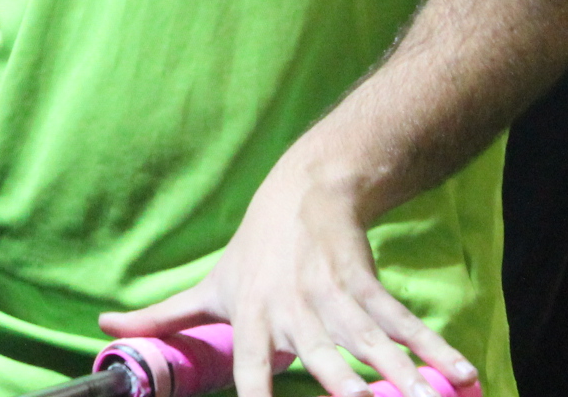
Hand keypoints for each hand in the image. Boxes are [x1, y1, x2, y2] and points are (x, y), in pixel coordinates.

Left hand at [98, 150, 476, 396]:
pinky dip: (434, 349)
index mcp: (252, 317)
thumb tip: (103, 325)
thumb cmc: (251, 253)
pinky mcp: (368, 283)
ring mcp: (335, 296)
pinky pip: (402, 322)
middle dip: (345, 391)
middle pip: (322, 358)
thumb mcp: (206, 285)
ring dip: (402, 377)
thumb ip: (161, 316)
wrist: (303, 191)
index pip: (250, 367)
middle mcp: (295, 309)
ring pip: (370, 344)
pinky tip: (464, 378)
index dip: (256, 395)